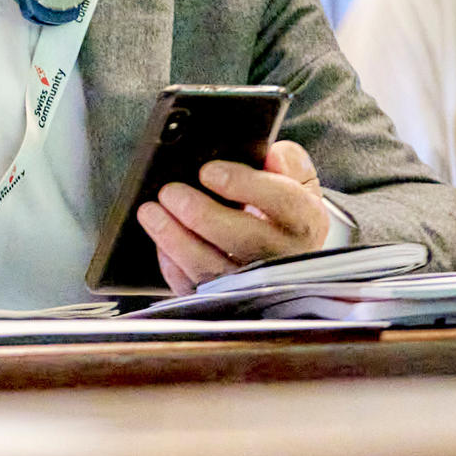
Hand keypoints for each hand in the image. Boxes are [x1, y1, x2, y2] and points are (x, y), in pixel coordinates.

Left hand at [135, 139, 331, 294]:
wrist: (283, 253)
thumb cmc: (280, 212)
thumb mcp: (295, 183)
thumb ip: (287, 164)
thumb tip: (274, 155)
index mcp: (305, 221)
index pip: (283, 202)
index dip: (245, 185)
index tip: (209, 171)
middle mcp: (285, 257)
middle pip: (245, 240)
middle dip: (202, 215)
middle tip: (170, 192)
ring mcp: (254, 284)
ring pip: (214, 269)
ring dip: (176, 240)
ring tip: (150, 212)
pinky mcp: (225, 300)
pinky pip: (194, 288)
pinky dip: (172, 265)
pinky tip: (159, 242)